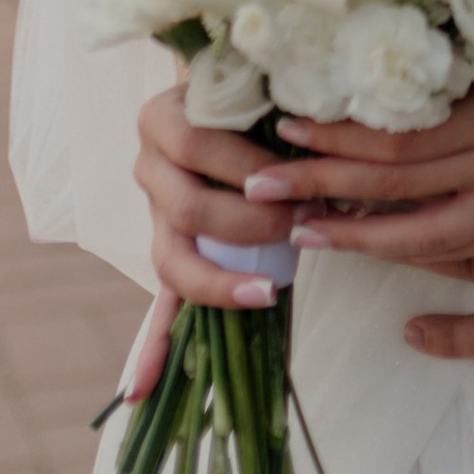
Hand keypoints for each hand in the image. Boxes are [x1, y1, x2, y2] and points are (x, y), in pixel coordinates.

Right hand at [125, 84, 289, 393]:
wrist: (229, 91)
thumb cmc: (257, 86)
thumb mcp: (264, 82)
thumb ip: (285, 100)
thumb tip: (334, 127)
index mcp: (164, 119)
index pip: (198, 146)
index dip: (247, 167)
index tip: (299, 180)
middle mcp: (149, 168)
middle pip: (189, 207)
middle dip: (251, 224)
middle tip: (304, 226)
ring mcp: (155, 216)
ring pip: (173, 260)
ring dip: (221, 283)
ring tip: (267, 291)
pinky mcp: (170, 251)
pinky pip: (160, 305)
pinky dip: (153, 349)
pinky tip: (140, 391)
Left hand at [245, 0, 473, 276]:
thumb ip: (468, 32)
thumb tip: (386, 14)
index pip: (399, 134)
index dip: (336, 134)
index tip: (283, 124)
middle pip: (398, 186)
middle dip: (323, 186)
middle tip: (260, 187)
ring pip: (426, 235)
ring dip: (359, 235)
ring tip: (303, 233)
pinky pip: (472, 256)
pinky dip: (421, 262)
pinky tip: (385, 273)